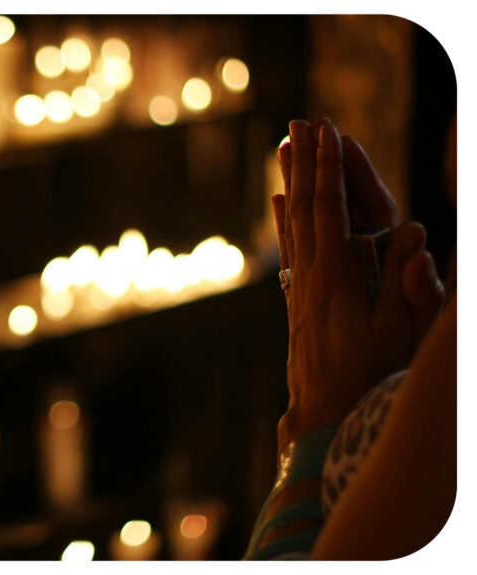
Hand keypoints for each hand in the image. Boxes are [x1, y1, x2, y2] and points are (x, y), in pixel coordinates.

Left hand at [269, 119, 442, 448]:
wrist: (320, 416)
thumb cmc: (368, 378)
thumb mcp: (398, 334)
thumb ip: (409, 284)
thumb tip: (418, 233)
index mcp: (336, 277)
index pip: (328, 210)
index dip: (327, 169)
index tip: (325, 133)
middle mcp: (309, 275)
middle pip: (302, 206)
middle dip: (302, 162)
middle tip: (297, 123)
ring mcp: (299, 287)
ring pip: (290, 222)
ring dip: (289, 181)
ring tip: (283, 147)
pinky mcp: (296, 300)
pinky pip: (288, 247)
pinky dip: (283, 218)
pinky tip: (278, 202)